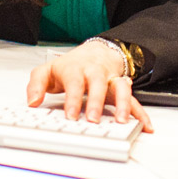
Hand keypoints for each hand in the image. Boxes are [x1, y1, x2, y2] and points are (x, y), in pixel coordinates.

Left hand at [24, 42, 152, 130]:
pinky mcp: (122, 89)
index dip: (73, 99)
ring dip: (123, 104)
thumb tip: (32, 101)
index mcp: (75, 69)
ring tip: (122, 121)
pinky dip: (141, 113)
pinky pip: (134, 100)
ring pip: (121, 88)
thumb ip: (36, 85)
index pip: (74, 82)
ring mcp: (110, 80)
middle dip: (97, 102)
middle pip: (98, 84)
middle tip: (93, 119)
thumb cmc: (70, 66)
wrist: (95, 53)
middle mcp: (95, 73)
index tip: (71, 115)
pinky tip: (145, 125)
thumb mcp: (47, 71)